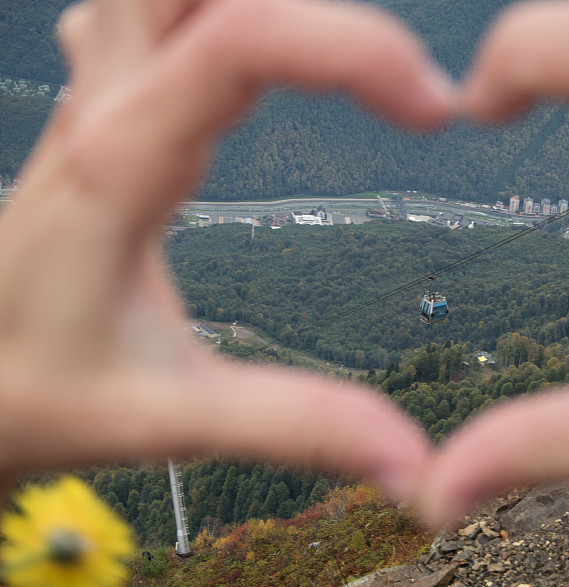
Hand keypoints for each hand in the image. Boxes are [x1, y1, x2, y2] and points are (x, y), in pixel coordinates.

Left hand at [0, 0, 454, 500]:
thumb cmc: (38, 393)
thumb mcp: (169, 417)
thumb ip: (294, 427)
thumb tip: (407, 459)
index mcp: (121, 168)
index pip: (241, 41)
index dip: (352, 48)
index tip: (430, 110)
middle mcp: (102, 111)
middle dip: (306, 5)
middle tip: (387, 67)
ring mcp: (93, 103)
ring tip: (328, 49)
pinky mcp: (98, 116)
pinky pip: (136, 14)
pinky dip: (197, 8)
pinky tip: (224, 34)